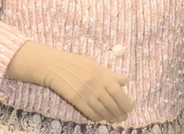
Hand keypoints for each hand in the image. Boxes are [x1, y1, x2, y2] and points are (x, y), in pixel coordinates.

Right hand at [6, 41, 132, 122]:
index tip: (129, 107)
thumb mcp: (95, 65)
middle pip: (111, 103)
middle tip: (124, 117)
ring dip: (109, 116)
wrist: (54, 66)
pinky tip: (101, 118)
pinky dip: (97, 117)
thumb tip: (125, 81)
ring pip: (101, 109)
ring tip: (115, 120)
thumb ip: (110, 74)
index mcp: (101, 73)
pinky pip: (89, 112)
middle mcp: (95, 84)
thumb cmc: (76, 63)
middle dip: (119, 112)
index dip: (125, 102)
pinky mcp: (75, 100)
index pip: (117, 91)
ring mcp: (85, 92)